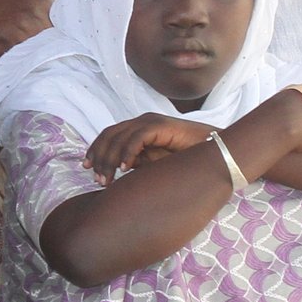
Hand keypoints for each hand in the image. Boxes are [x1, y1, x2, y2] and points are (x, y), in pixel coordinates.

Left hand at [84, 111, 210, 178]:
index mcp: (136, 128)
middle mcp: (140, 122)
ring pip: (119, 137)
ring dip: (110, 160)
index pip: (108, 136)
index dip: (95, 150)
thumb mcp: (153, 163)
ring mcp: (150, 121)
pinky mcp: (161, 125)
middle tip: (96, 179)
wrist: (215, 152)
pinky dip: (127, 153)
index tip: (87, 167)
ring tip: (108, 179)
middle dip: (100, 158)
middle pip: (109, 136)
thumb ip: (135, 163)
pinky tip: (124, 169)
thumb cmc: (185, 158)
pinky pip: (137, 138)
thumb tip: (114, 172)